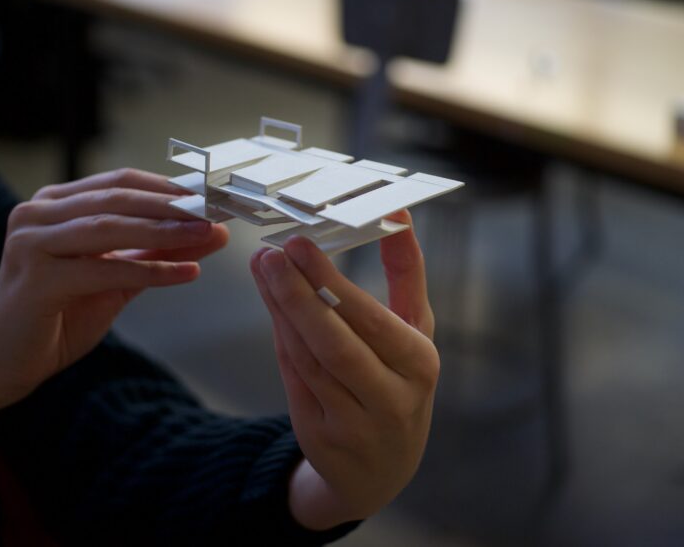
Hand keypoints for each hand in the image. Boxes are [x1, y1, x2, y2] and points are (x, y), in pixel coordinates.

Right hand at [0, 169, 227, 442]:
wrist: (6, 364)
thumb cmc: (59, 316)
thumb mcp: (117, 278)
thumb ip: (158, 252)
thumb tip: (212, 232)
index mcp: (53, 203)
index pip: (120, 182)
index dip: (169, 187)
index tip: (214, 196)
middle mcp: (36, 213)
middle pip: (117, 199)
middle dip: (172, 205)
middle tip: (217, 212)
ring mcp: (30, 243)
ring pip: (109, 227)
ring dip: (165, 232)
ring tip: (207, 235)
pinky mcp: (34, 280)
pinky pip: (104, 270)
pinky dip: (150, 271)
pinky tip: (187, 274)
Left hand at [249, 210, 438, 529]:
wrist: (381, 469)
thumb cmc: (400, 380)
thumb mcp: (416, 331)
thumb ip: (407, 273)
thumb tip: (399, 213)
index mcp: (419, 364)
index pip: (372, 320)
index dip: (332, 283)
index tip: (301, 244)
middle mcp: (391, 398)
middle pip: (335, 343)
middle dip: (297, 295)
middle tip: (269, 253)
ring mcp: (355, 424)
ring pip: (308, 359)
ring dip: (281, 310)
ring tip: (263, 268)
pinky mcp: (322, 437)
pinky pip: (296, 378)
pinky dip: (281, 338)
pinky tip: (271, 303)